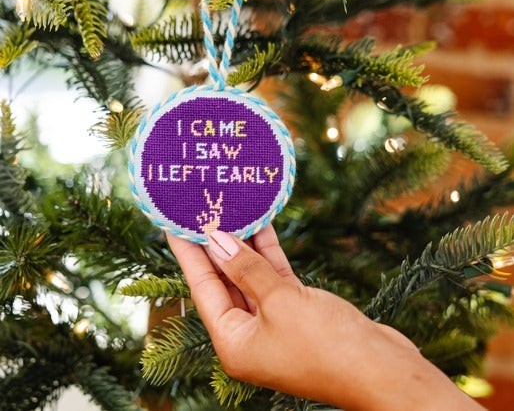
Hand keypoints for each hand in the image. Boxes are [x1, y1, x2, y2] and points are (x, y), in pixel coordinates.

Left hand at [167, 226, 482, 410]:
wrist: (383, 370)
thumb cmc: (328, 346)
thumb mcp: (281, 302)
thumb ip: (247, 269)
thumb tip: (216, 240)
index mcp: (234, 342)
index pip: (201, 287)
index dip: (187, 252)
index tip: (173, 222)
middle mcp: (249, 334)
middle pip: (223, 279)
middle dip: (213, 242)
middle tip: (200, 206)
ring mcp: (273, 322)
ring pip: (249, 274)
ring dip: (242, 242)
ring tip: (228, 206)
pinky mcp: (297, 311)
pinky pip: (273, 275)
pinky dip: (267, 252)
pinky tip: (261, 223)